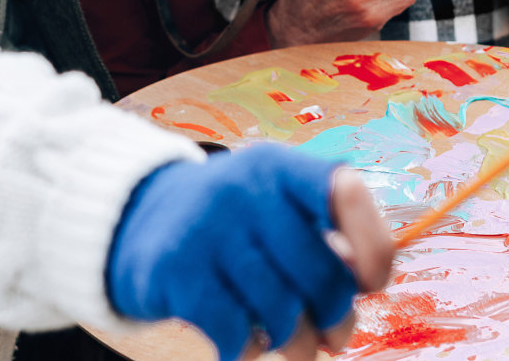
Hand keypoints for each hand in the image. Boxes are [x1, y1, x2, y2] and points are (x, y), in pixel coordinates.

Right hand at [106, 145, 392, 360]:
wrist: (136, 219)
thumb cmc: (232, 226)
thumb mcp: (274, 209)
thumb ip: (322, 239)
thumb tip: (362, 287)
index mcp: (279, 166)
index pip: (344, 192)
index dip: (372, 245)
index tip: (372, 282)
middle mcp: (244, 186)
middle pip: (321, 274)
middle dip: (336, 318)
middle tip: (333, 337)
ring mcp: (206, 225)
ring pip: (281, 312)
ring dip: (292, 342)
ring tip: (287, 342)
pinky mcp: (174, 267)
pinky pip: (235, 332)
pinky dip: (245, 348)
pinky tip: (239, 340)